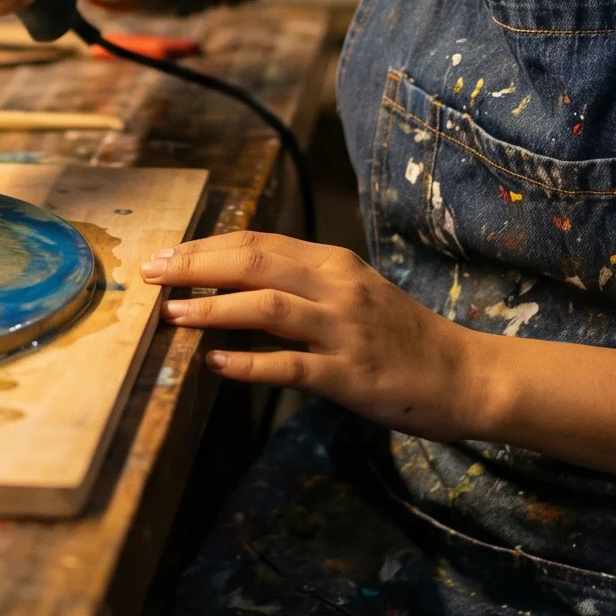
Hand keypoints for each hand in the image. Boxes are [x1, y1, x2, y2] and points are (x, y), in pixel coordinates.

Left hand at [141, 231, 486, 442]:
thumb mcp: (353, 292)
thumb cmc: (401, 335)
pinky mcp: (349, 373)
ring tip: (171, 315)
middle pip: (254, 262)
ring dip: (212, 309)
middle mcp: (337, 287)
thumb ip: (303, 283)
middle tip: (151, 275)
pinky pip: (289, 366)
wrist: (463, 374)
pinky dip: (248, 364)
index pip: (258, 242)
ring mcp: (343, 329)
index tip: (164, 255)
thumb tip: (235, 282)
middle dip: (195, 266)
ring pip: (266, 307)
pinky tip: (215, 364)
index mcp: (334, 262)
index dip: (205, 247)